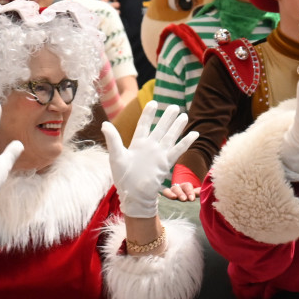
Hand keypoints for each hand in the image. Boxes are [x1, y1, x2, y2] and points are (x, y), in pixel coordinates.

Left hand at [103, 102, 197, 218]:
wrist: (134, 195)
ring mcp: (159, 154)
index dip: (149, 114)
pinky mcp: (166, 162)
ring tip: (184, 115)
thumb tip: (104, 123)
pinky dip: (186, 142)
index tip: (154, 102)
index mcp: (137, 144)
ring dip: (177, 126)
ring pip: (170, 136)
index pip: (144, 124)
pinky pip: (178, 149)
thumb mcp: (116, 156)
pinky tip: (194, 134)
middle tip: (174, 106)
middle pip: (160, 128)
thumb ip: (113, 139)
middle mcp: (150, 147)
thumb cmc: (123, 178)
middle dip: (167, 117)